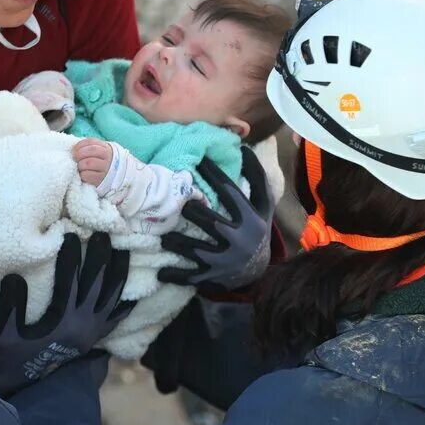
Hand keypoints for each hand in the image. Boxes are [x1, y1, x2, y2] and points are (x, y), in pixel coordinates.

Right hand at [0, 231, 134, 396]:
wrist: (22, 387)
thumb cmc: (10, 359)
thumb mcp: (5, 333)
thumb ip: (10, 305)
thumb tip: (14, 276)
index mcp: (63, 321)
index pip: (71, 281)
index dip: (71, 256)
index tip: (72, 235)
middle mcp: (84, 325)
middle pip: (99, 284)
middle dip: (102, 256)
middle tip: (106, 233)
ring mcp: (92, 332)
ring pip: (113, 298)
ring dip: (120, 273)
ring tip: (124, 250)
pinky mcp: (94, 338)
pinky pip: (116, 319)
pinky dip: (126, 304)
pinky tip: (134, 292)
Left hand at [72, 138, 112, 185]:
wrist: (110, 175)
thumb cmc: (98, 162)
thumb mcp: (96, 152)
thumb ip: (86, 148)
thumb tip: (73, 149)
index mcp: (105, 148)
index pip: (91, 142)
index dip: (80, 145)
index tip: (74, 150)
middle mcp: (107, 157)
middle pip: (92, 150)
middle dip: (79, 154)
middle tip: (75, 158)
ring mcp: (105, 168)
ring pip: (89, 162)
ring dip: (80, 164)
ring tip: (79, 167)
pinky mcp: (100, 179)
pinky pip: (87, 175)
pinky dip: (81, 174)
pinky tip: (82, 174)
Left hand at [157, 146, 274, 292]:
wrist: (260, 270)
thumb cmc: (257, 228)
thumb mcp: (264, 205)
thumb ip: (256, 177)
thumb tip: (243, 148)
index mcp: (250, 219)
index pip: (229, 193)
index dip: (212, 175)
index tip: (195, 161)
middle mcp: (239, 240)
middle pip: (211, 222)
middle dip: (192, 211)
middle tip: (175, 202)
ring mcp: (225, 261)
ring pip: (195, 249)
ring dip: (176, 242)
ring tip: (162, 236)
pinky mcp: (213, 277)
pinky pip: (191, 276)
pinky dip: (174, 274)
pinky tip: (160, 272)